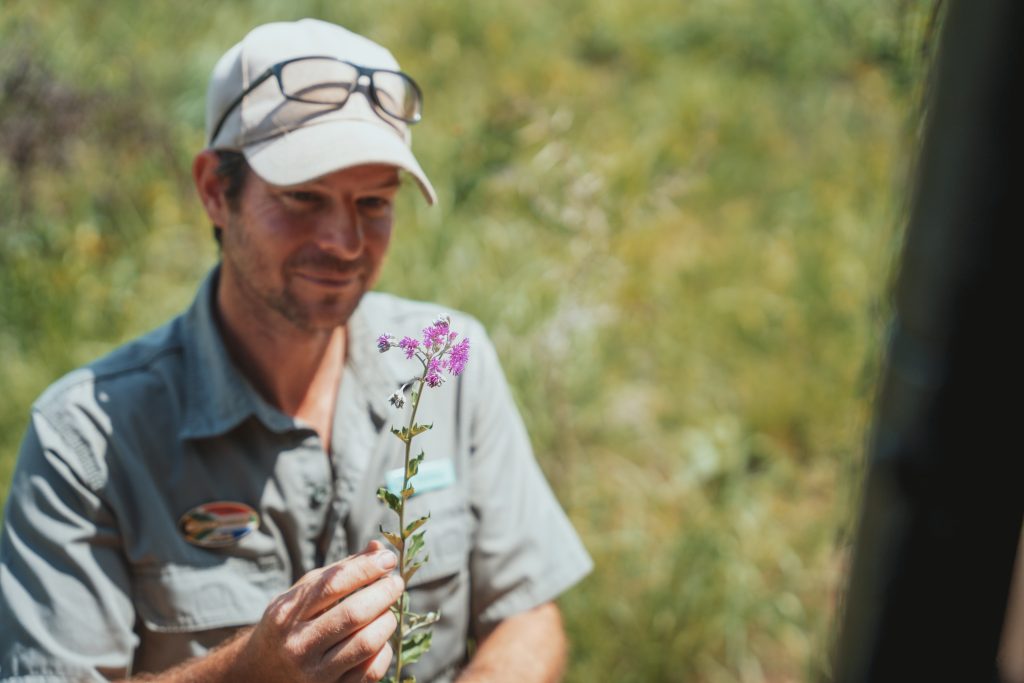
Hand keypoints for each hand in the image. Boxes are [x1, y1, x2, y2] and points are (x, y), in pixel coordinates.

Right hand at [235, 541, 403, 682]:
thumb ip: (340, 571)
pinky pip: (371, 671)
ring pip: (366, 643)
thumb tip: (379, 549)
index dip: (366, 568)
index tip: (388, 559)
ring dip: (387, 621)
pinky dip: (383, 650)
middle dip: (383, 594)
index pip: (333, 584)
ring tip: (388, 611)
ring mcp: (315, 673)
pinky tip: (380, 639)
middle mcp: (299, 645)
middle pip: (353, 614)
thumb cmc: (289, 624)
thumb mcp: (302, 593)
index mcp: (287, 614)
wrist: (260, 673)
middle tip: (395, 583)